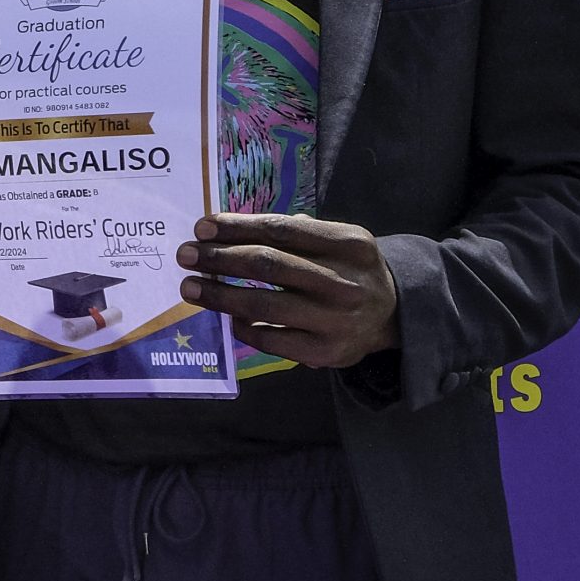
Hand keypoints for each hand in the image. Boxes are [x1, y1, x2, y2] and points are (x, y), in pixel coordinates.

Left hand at [178, 213, 399, 367]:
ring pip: (264, 305)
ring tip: (189, 287)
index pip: (282, 230)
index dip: (237, 227)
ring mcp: (336, 320)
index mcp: (349, 244)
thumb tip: (225, 230)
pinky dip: (243, 327)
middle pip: (269, 265)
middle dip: (219, 258)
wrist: (393, 315)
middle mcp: (344, 281)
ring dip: (220, 294)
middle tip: (186, 255)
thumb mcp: (337, 241)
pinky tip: (227, 317)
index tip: (201, 227)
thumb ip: (292, 233)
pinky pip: (271, 339)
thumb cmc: (349, 269)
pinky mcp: (325, 352)